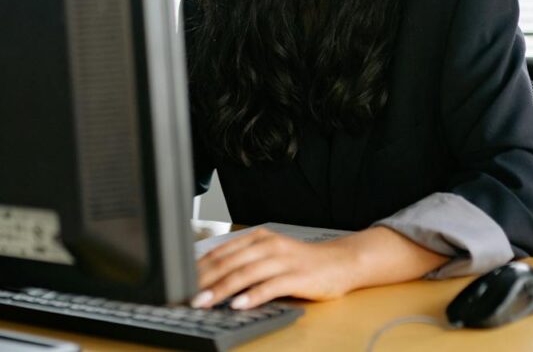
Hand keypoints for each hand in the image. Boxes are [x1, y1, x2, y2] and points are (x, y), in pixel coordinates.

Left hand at [192, 228, 353, 309]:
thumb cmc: (301, 263)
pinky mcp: (298, 277)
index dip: (199, 268)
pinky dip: (253, 295)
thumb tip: (208, 279)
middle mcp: (271, 246)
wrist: (340, 262)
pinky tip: (238, 305)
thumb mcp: (270, 256)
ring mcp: (284, 260)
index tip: (180, 283)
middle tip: (186, 296)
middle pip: (231, 262)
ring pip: (247, 273)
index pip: (223, 252)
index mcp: (261, 238)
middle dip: (205, 280)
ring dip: (223, 289)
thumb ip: (244, 262)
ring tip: (204, 302)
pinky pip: (271, 286)